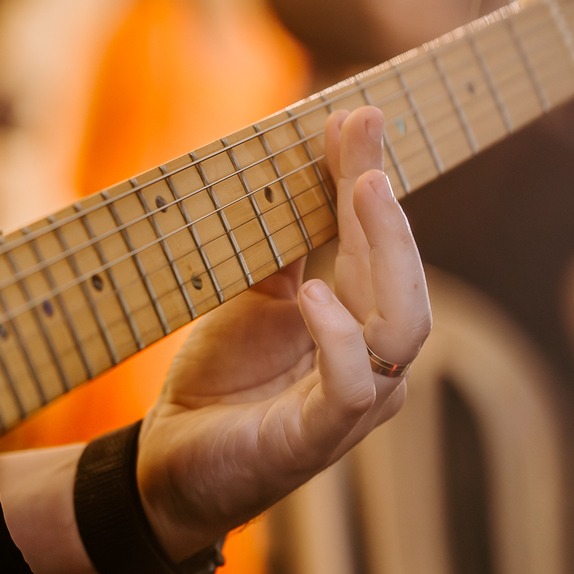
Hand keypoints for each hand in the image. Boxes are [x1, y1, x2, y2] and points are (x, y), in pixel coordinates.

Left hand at [136, 105, 431, 559]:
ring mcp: (354, 400)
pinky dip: (340, 337)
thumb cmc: (220, 379)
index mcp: (356, 318)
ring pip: (404, 325)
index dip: (368, 177)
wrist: (169, 457)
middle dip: (387, 202)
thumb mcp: (249, 296)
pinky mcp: (319, 436)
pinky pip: (354, 386)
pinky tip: (313, 295)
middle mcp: (372, 356)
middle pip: (404, 274)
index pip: (376, 242)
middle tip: (363, 135)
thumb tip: (295, 166)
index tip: (357, 116)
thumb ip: (283, 247)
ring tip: (361, 191)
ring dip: (387, 252)